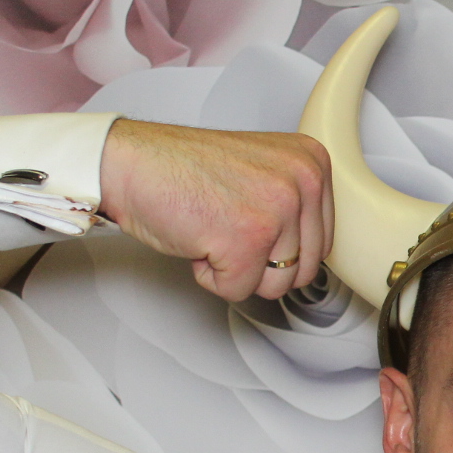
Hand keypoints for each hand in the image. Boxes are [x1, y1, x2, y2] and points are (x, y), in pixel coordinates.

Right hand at [98, 119, 332, 301]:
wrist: (129, 163)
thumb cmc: (183, 170)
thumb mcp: (263, 171)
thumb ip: (298, 205)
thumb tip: (312, 253)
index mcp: (312, 162)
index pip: (322, 241)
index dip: (279, 245)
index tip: (248, 218)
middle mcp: (302, 181)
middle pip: (303, 268)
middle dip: (260, 261)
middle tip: (225, 223)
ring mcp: (277, 210)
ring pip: (275, 284)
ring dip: (236, 268)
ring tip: (213, 227)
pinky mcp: (246, 240)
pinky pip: (239, 290)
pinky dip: (210, 276)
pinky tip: (198, 238)